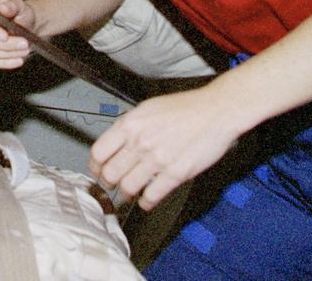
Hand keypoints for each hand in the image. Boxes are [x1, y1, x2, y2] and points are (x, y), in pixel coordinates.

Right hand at [0, 0, 36, 68]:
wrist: (26, 25)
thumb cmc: (19, 13)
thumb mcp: (19, 5)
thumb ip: (11, 6)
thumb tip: (3, 7)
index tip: (5, 35)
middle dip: (4, 44)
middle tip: (22, 43)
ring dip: (8, 53)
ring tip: (24, 49)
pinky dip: (7, 62)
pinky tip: (18, 58)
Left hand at [89, 85, 244, 210]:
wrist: (216, 110)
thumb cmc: (186, 108)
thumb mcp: (148, 108)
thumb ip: (130, 127)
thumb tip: (115, 144)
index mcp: (130, 124)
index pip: (99, 152)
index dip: (95, 166)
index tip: (97, 171)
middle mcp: (140, 141)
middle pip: (110, 173)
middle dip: (107, 183)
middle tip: (110, 186)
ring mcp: (157, 159)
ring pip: (127, 187)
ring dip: (125, 195)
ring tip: (127, 195)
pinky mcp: (176, 173)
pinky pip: (152, 196)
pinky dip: (145, 203)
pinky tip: (146, 201)